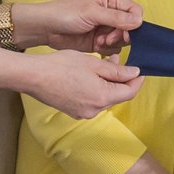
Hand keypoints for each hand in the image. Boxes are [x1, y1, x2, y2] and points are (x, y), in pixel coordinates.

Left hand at [17, 0, 144, 53]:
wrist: (46, 29)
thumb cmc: (65, 14)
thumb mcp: (91, 13)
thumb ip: (115, 18)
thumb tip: (139, 21)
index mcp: (111, 1)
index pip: (135, 11)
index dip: (135, 23)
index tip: (126, 32)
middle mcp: (112, 14)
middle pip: (132, 27)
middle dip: (122, 35)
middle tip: (109, 38)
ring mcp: (106, 29)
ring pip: (123, 39)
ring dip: (113, 42)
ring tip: (99, 40)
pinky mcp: (100, 41)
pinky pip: (114, 48)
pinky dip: (107, 49)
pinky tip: (96, 45)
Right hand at [22, 50, 142, 118]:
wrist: (33, 76)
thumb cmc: (61, 66)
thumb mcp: (93, 63)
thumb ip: (117, 70)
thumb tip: (134, 73)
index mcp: (102, 98)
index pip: (130, 92)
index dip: (137, 80)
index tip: (140, 70)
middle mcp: (94, 110)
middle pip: (117, 95)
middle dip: (121, 79)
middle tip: (117, 60)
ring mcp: (83, 113)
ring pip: (104, 97)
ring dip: (107, 83)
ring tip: (102, 64)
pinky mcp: (73, 111)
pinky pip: (91, 100)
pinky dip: (95, 88)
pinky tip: (89, 76)